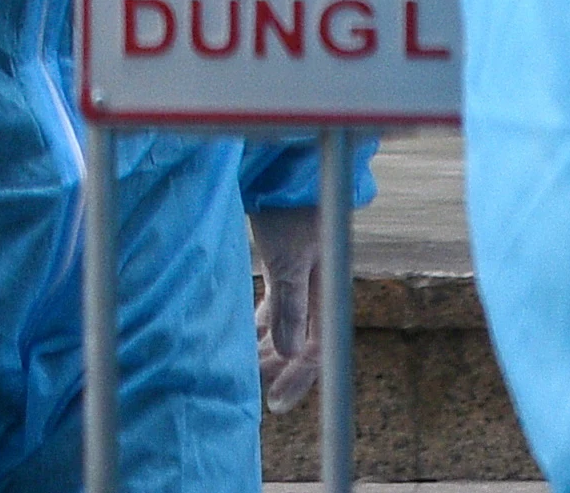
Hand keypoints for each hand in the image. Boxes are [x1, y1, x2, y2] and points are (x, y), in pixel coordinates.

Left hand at [250, 202, 325, 411]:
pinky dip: (260, 322)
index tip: (274, 406)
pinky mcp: (284, 261)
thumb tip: (287, 352)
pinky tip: (245, 334)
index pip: (316, 348)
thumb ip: (289, 304)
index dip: (297, 379)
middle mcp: (316, 286)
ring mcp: (300, 274)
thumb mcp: (289, 258)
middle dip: (277, 367)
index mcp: (326, 290)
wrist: (287, 162)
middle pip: (301, 340)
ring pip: (285, 322)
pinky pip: (275, 304)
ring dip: (267, 346)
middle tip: (251, 389)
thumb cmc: (291, 207)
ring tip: (244, 367)